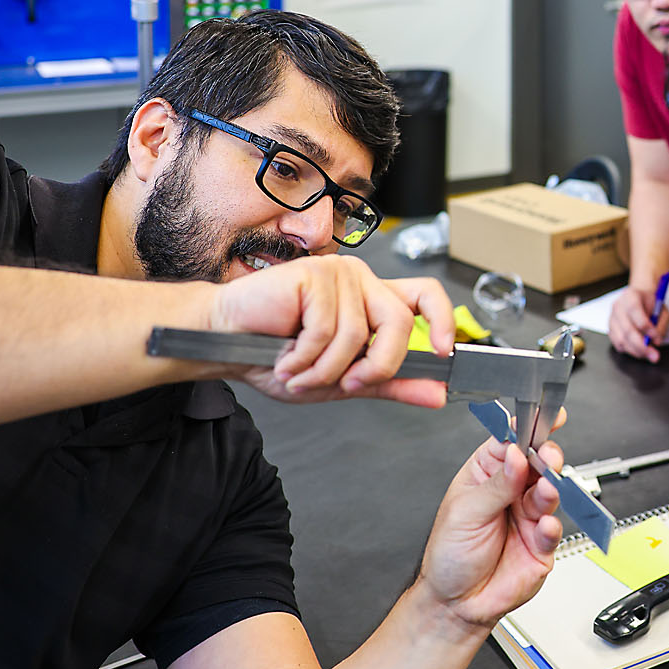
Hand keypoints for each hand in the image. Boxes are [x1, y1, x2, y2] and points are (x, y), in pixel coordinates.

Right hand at [208, 255, 454, 407]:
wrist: (224, 344)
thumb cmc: (276, 357)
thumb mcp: (344, 381)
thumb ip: (391, 383)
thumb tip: (438, 394)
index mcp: (373, 301)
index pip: (426, 295)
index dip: (443, 319)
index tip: (440, 352)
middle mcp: (361, 282)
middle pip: (398, 323)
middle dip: (375, 366)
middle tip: (346, 386)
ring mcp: (338, 274)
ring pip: (357, 335)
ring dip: (325, 370)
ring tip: (298, 372)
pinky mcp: (314, 274)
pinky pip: (325, 329)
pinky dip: (305, 358)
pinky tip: (285, 359)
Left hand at [418, 437, 564, 628]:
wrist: (456, 603)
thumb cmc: (450, 554)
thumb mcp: (465, 512)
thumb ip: (496, 485)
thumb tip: (516, 456)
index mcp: (487, 474)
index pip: (511, 443)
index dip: (527, 429)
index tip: (544, 418)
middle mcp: (511, 492)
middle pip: (537, 464)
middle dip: (546, 457)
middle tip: (547, 457)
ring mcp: (528, 517)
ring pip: (550, 493)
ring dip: (549, 489)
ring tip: (544, 490)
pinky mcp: (542, 544)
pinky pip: (553, 530)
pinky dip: (551, 526)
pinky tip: (544, 525)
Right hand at [608, 285, 663, 362]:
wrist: (639, 298)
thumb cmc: (651, 304)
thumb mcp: (662, 310)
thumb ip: (660, 325)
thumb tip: (656, 341)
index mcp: (631, 296)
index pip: (635, 311)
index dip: (646, 327)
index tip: (657, 338)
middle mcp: (618, 306)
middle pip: (627, 329)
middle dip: (642, 346)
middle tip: (654, 355)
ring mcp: (612, 318)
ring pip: (621, 339)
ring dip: (636, 351)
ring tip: (648, 354)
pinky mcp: (610, 329)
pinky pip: (617, 344)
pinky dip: (629, 350)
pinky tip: (639, 351)